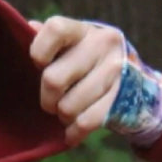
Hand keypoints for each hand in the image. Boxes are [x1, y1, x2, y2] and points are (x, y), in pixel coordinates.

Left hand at [29, 16, 125, 144]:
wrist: (133, 79)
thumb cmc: (87, 61)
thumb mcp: (71, 45)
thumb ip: (48, 39)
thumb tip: (29, 28)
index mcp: (83, 30)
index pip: (55, 30)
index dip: (39, 51)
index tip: (40, 65)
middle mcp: (102, 45)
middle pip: (53, 80)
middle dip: (47, 99)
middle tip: (51, 101)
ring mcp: (115, 71)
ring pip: (68, 107)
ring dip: (62, 116)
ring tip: (66, 111)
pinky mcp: (122, 98)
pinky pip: (86, 122)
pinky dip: (73, 133)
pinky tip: (71, 133)